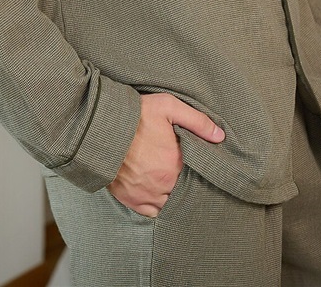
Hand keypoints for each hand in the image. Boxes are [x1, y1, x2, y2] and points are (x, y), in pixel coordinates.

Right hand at [107, 92, 224, 216]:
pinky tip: (157, 194)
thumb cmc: (135, 116)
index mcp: (175, 164)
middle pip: (182, 191)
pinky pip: (151, 212)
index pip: (196, 175)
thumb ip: (197, 121)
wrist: (100, 128)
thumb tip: (220, 136)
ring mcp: (146, 194)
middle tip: (181, 171)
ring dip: (171, 196)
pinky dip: (156, 206)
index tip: (194, 162)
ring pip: (168, 204)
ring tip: (170, 183)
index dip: (197, 169)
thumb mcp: (169, 107)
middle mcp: (163, 184)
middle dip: (184, 183)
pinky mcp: (130, 199)